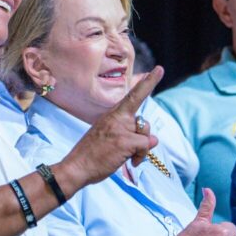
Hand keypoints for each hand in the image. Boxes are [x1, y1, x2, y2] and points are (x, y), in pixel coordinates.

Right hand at [58, 66, 162, 187]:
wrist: (76, 166)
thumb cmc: (92, 155)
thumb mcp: (111, 139)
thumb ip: (131, 136)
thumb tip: (154, 140)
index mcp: (112, 115)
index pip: (133, 95)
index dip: (148, 82)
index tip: (158, 69)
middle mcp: (116, 117)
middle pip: (143, 122)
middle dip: (142, 137)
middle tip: (131, 151)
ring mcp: (121, 128)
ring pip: (145, 134)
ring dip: (141, 149)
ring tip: (126, 157)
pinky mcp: (125, 140)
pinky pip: (145, 145)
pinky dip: (141, 156)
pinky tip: (130, 162)